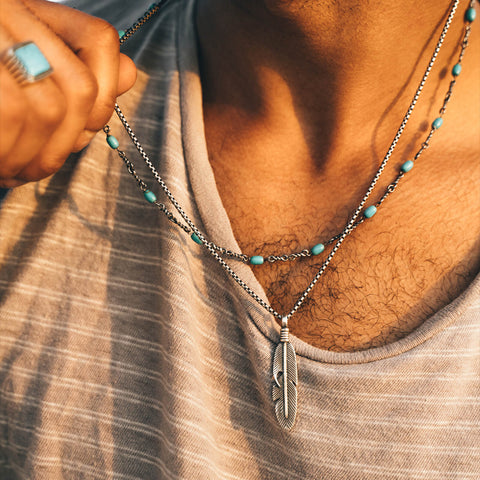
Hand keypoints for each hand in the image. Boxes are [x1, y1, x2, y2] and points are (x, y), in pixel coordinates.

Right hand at [0, 0, 136, 186]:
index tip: (83, 130)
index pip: (100, 40)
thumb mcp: (24, 83)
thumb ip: (74, 76)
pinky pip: (11, 111)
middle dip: (66, 142)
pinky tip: (0, 168)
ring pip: (46, 106)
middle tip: (35, 170)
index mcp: (26, 12)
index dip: (104, 94)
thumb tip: (130, 71)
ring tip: (11, 172)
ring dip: (35, 155)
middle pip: (78, 87)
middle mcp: (7, 10)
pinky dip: (11, 152)